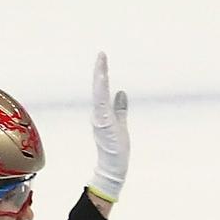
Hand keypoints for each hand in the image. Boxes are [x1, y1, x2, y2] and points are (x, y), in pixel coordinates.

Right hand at [87, 52, 128, 205]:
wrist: (113, 166)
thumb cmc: (117, 148)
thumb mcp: (121, 123)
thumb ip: (120, 108)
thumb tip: (122, 92)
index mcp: (102, 113)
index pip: (101, 90)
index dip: (102, 75)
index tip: (103, 59)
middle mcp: (98, 113)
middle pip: (98, 88)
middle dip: (100, 71)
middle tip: (101, 54)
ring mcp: (99, 117)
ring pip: (98, 92)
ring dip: (100, 77)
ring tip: (101, 61)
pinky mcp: (103, 122)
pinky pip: (101, 102)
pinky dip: (101, 89)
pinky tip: (103, 79)